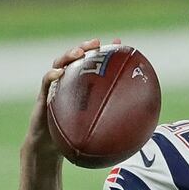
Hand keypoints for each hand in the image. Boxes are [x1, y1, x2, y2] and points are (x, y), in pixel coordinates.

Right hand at [22, 38, 120, 156]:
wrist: (49, 146)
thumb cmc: (74, 134)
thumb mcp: (97, 125)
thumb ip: (115, 120)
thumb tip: (145, 124)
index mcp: (80, 85)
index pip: (92, 64)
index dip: (104, 53)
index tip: (118, 44)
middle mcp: (67, 82)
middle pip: (76, 59)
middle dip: (85, 47)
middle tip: (96, 43)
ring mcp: (53, 87)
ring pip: (59, 65)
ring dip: (68, 56)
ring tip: (79, 53)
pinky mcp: (42, 96)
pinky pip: (45, 83)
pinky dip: (51, 75)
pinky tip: (59, 73)